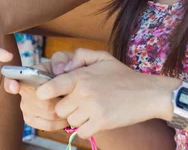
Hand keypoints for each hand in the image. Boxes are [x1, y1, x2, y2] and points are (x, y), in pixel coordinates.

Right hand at [4, 52, 73, 130]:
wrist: (68, 83)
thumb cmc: (62, 69)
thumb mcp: (63, 58)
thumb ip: (61, 60)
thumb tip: (59, 70)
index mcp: (27, 73)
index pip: (11, 79)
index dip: (10, 83)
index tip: (15, 86)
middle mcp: (22, 91)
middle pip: (40, 101)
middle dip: (59, 100)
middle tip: (70, 96)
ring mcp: (25, 106)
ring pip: (47, 114)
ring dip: (63, 111)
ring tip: (71, 104)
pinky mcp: (31, 119)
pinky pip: (48, 125)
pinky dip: (60, 122)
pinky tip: (65, 115)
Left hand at [37, 48, 169, 138]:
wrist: (147, 93)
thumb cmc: (123, 75)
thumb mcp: (102, 57)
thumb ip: (81, 56)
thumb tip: (64, 67)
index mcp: (82, 75)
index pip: (53, 85)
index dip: (43, 91)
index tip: (40, 95)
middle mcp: (84, 92)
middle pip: (60, 107)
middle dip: (66, 106)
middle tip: (79, 102)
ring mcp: (92, 109)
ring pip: (70, 120)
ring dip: (77, 117)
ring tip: (91, 109)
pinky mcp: (101, 123)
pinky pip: (82, 132)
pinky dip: (86, 128)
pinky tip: (96, 118)